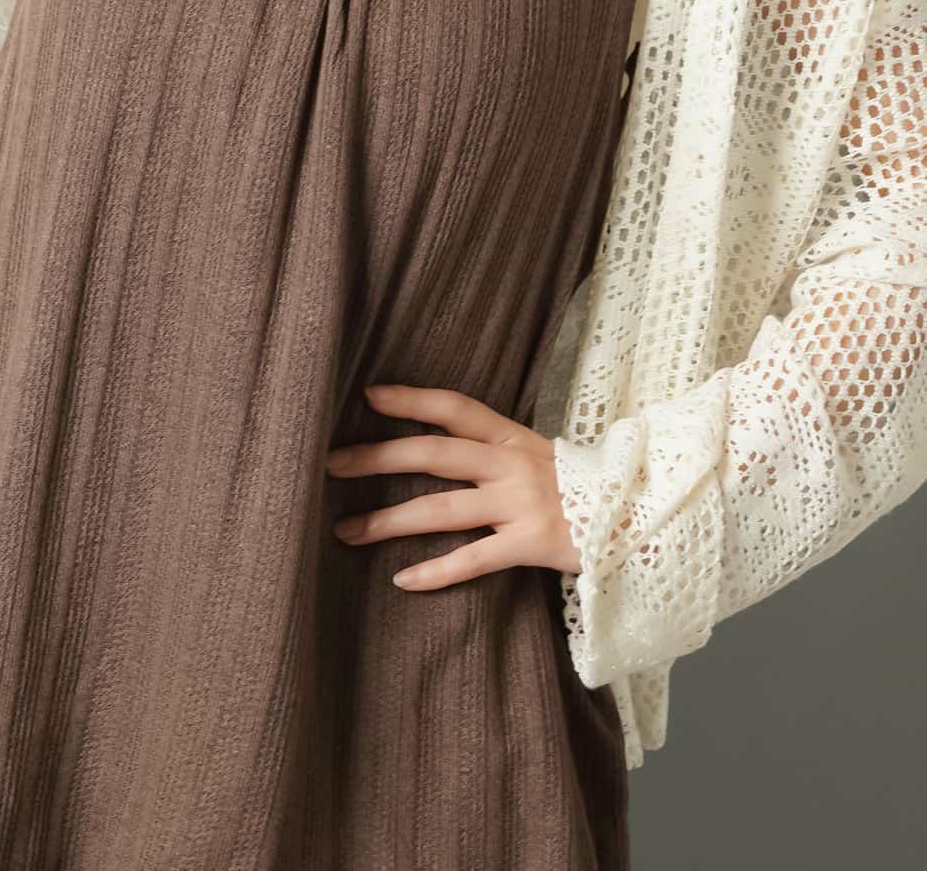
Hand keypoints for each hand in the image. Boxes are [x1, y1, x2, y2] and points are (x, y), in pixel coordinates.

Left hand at [324, 384, 581, 586]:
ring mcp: (520, 504)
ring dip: (388, 520)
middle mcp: (510, 464)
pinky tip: (402, 579)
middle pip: (433, 454)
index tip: (367, 395)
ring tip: (345, 530)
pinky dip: (436, 571)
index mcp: (510, 436)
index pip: (453, 408)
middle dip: (377, 457)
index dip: (411, 399)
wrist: (643, 515)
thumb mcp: (537, 454)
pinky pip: (474, 559)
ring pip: (441, 509)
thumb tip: (436, 445)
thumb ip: (493, 449)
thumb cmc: (580, 487)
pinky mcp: (532, 545)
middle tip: (331, 464)